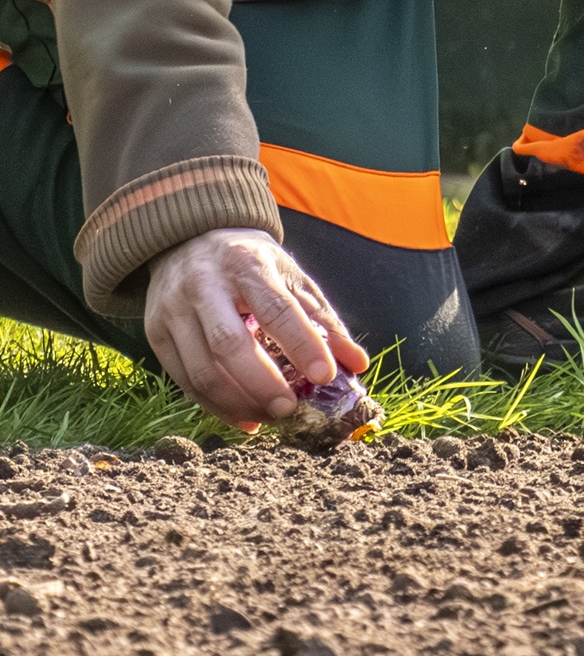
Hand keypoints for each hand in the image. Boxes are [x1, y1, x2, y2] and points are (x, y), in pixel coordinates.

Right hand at [145, 227, 367, 430]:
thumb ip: (322, 318)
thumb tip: (357, 364)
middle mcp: (204, 284)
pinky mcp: (155, 332)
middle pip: (230, 345)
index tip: (325, 376)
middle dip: (263, 384)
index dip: (302, 345)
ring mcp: (173, 309)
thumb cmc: (249, 262)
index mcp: (245, 264)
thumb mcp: (288, 276)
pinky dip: (216, 407)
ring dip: (240, 404)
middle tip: (291, 410)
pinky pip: (185, 382)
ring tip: (271, 418)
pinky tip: (244, 417)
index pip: (276, 309)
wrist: (187, 237)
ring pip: (203, 372)